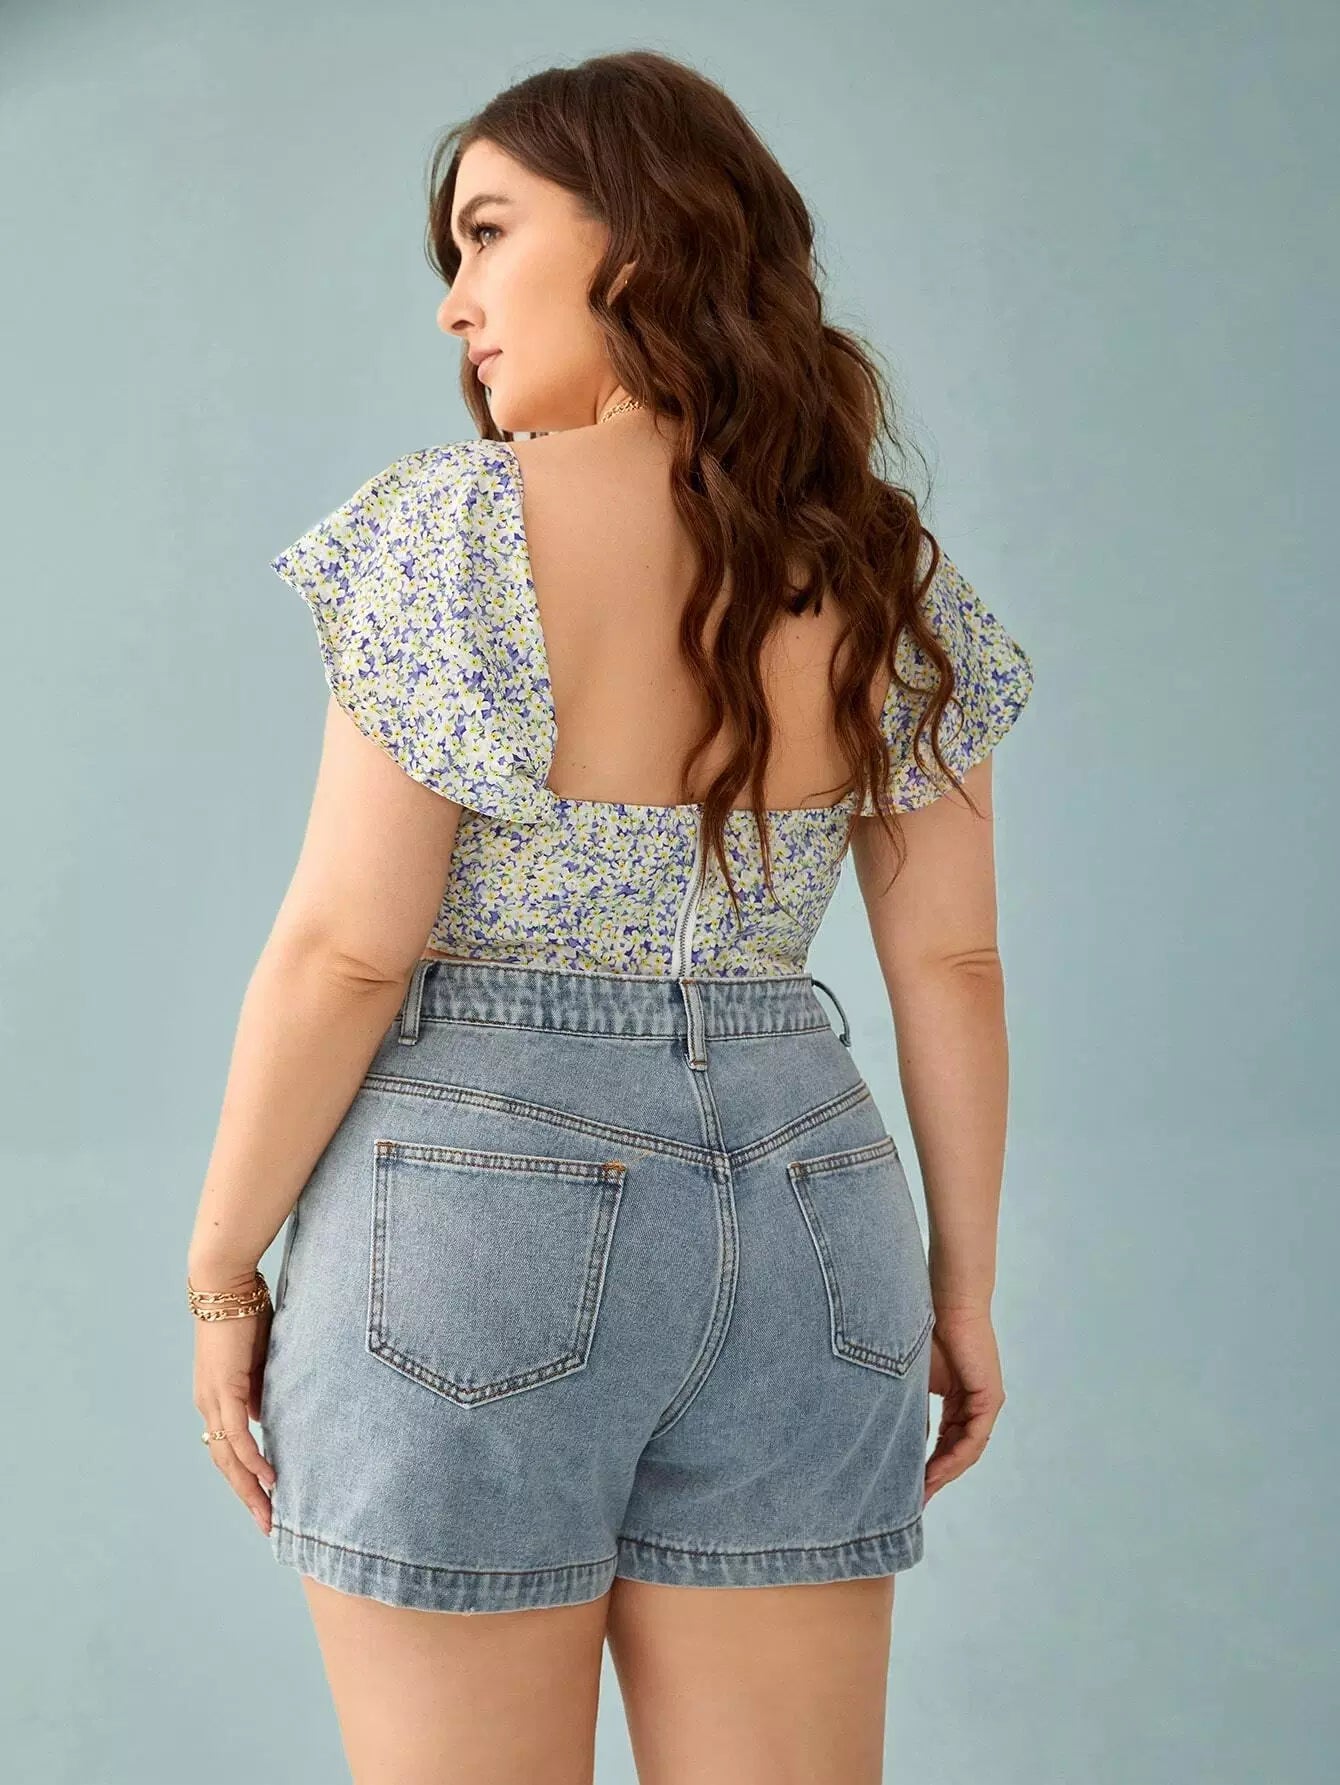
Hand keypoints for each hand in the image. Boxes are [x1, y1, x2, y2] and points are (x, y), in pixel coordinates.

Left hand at [192, 1279, 278, 1535]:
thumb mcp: (259, 1358)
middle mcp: (209, 1405)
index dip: (246, 1476)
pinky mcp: (224, 1389)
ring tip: (268, 1514)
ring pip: (228, 1457)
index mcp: (216, 1398)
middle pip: (225, 1464)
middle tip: (268, 1525)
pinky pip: (238, 1435)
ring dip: (249, 1488)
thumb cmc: (245, 1312)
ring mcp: (214, 1399)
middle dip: (247, 1496)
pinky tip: (268, 1478)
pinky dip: (253, 1459)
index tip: (267, 1499)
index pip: (229, 1449)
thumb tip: (268, 1415)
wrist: (225, 1284)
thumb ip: (261, 1388)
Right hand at [923, 1305, 1004, 1502]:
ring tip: (921, 1492)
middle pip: (958, 1453)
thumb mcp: (914, 1379)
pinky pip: (973, 1438)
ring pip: (966, 1450)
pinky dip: (954, 1457)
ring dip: (944, 1473)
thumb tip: (891, 1436)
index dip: (928, 1466)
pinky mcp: (990, 1398)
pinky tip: (936, 1471)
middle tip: (914, 1501)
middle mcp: (976, 1405)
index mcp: (959, 1400)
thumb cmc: (925, 1329)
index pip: (945, 1442)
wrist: (947, 1302)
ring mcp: (986, 1402)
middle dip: (936, 1478)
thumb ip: (910, 1406)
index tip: (907, 1486)